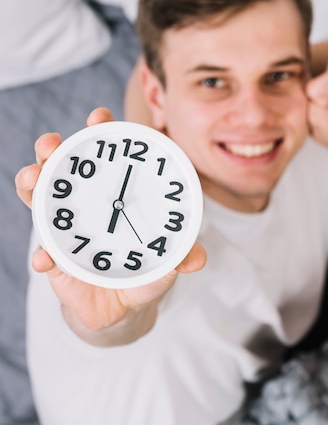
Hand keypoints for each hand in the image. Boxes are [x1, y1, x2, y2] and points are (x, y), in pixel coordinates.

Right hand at [15, 107, 206, 344]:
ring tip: (32, 179)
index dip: (101, 132)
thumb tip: (198, 258)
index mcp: (115, 195)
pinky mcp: (56, 259)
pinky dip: (42, 256)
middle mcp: (85, 204)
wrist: (123, 307)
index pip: (106, 156)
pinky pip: (44, 254)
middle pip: (63, 168)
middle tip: (51, 144)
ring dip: (32, 185)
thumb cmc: (145, 269)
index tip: (100, 117)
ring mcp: (65, 228)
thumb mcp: (167, 259)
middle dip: (53, 149)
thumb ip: (182, 255)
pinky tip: (46, 260)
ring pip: (41, 200)